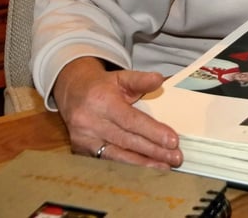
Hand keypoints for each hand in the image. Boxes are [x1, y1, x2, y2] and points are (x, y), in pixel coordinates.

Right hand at [53, 56, 181, 168]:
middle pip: (126, 140)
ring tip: (164, 167)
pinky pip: (107, 161)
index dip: (153, 131)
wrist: (72, 92)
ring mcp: (84, 139)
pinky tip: (144, 170)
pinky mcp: (81, 151)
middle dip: (153, 151)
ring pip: (116, 155)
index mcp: (101, 102)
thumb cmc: (102, 86)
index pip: (131, 120)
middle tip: (175, 157)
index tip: (173, 141)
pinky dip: (127, 167)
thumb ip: (141, 80)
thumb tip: (160, 80)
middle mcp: (90, 122)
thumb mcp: (121, 77)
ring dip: (142, 163)